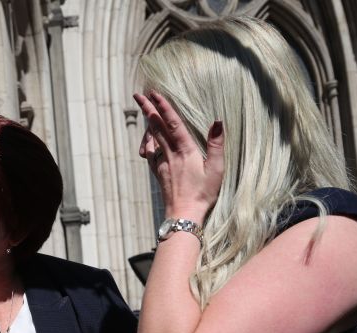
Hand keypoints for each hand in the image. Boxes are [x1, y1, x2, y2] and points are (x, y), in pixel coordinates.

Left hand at [136, 91, 224, 222]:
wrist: (183, 214)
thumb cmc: (202, 193)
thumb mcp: (216, 169)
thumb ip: (216, 144)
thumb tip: (217, 121)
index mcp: (185, 150)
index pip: (172, 123)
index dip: (163, 107)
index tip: (155, 93)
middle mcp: (170, 154)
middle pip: (156, 126)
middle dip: (147, 109)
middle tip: (139, 94)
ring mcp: (161, 163)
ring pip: (152, 137)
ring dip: (147, 122)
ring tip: (144, 109)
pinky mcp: (158, 172)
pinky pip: (149, 152)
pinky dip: (147, 142)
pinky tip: (148, 138)